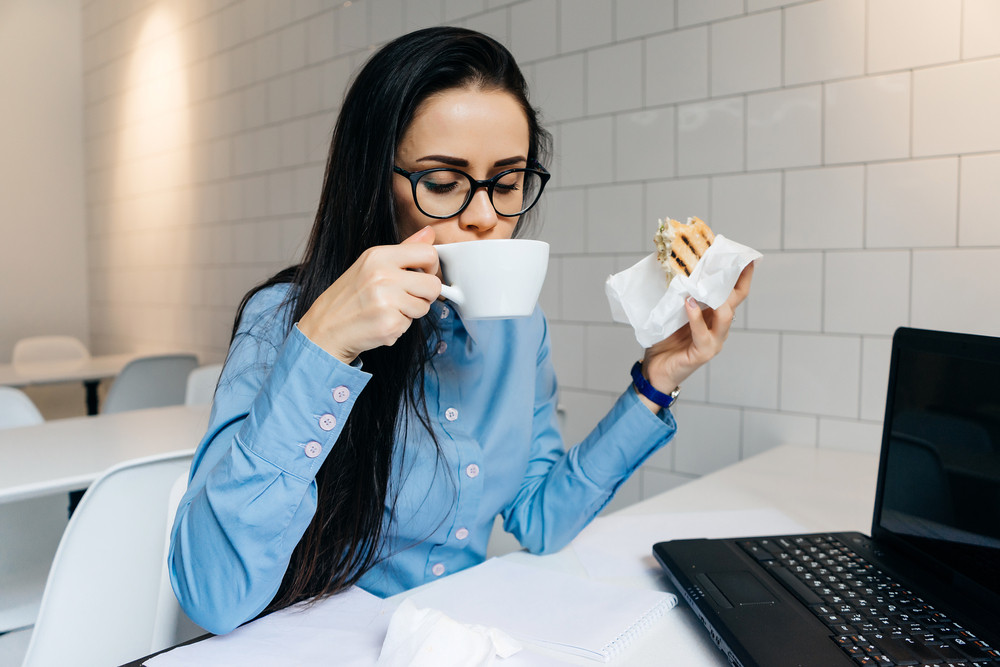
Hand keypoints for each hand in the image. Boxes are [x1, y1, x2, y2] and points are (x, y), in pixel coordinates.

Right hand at [297, 226, 442, 363]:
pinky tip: (382, 322)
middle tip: (406, 298)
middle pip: (433, 284)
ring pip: (424, 307)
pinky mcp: (389, 324)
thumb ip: (404, 249)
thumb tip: (429, 233)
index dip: (432, 267)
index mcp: (379, 256)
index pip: (428, 253)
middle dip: (425, 295)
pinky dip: (399, 326)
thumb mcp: (372, 264)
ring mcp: (386, 300)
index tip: (424, 275)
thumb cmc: (350, 296)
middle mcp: (383, 275)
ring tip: (389, 310)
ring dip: (411, 312)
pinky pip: (411, 325)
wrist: (326, 327)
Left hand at [635, 262, 754, 412]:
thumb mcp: (673, 313)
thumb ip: (679, 296)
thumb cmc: (665, 341)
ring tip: (707, 281)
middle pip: (734, 301)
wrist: (655, 370)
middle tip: (733, 260)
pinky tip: (689, 304)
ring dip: (719, 297)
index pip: (734, 294)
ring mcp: (713, 342)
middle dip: (737, 280)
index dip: (741, 276)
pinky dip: (696, 317)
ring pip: (725, 316)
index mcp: (714, 316)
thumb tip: (675, 268)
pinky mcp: (702, 353)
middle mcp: (719, 328)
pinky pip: (703, 334)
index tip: (745, 256)